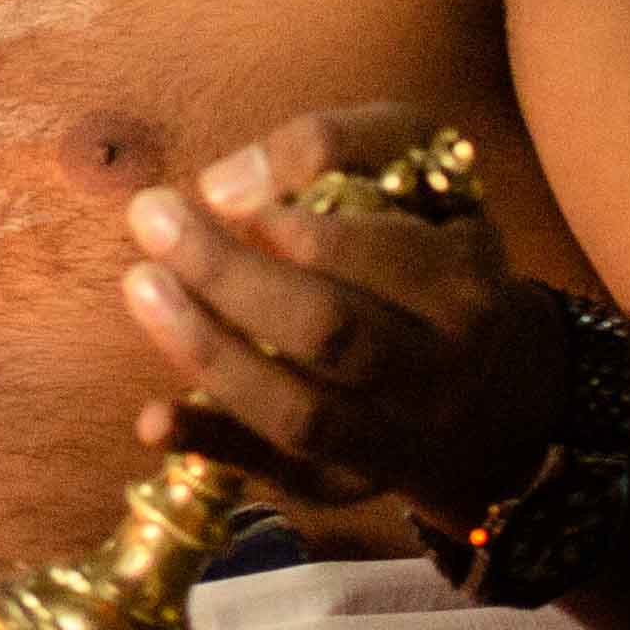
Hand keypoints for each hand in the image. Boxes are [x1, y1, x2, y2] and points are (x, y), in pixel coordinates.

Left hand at [121, 104, 564, 533]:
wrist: (489, 381)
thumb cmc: (427, 244)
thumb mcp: (414, 168)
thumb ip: (333, 146)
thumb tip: (224, 188)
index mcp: (462, 285)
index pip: (380, 255)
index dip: (292, 226)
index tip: (215, 191)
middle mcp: (438, 373)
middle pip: (331, 332)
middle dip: (229, 274)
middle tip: (150, 216)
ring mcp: (395, 439)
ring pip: (300, 412)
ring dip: (209, 353)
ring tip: (141, 286)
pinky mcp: (348, 483)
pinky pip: (276, 473)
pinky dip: (211, 446)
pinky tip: (152, 417)